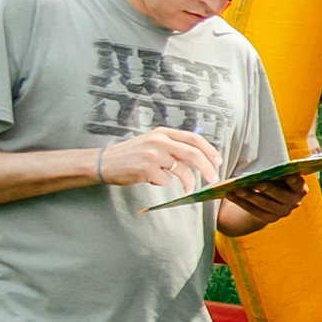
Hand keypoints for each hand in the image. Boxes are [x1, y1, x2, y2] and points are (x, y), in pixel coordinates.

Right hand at [100, 127, 221, 189]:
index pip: (194, 138)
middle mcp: (159, 140)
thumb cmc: (132, 155)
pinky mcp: (146, 168)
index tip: (218, 162)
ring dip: (188, 182)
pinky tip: (152, 179)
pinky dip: (164, 183)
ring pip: (182, 170)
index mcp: (163, 132)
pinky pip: (166, 180)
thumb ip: (173, 146)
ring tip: (188, 188)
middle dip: (207, 168)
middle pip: (193, 154)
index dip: (209, 150)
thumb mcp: (152, 143)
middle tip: (213, 179)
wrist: (103, 162)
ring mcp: (152, 154)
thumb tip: (201, 158)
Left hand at [222, 172, 305, 223]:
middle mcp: (294, 203)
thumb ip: (278, 174)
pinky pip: (254, 211)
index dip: (295, 181)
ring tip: (238, 189)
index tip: (290, 176)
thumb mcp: (280, 177)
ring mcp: (282, 212)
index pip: (299, 185)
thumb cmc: (276, 182)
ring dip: (250, 196)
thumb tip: (265, 172)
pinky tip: (231, 195)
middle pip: (280, 196)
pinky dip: (241, 203)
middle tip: (257, 183)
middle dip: (268, 189)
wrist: (271, 200)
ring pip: (265, 204)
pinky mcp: (269, 219)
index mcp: (299, 189)